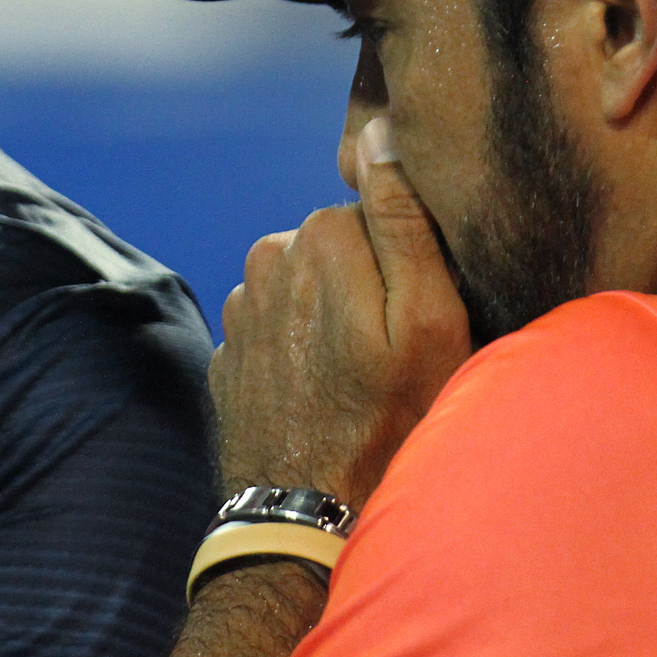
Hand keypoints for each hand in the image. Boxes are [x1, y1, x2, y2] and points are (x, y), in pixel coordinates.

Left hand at [210, 118, 471, 508]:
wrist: (311, 523)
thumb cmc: (391, 423)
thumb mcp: (428, 320)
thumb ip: (404, 219)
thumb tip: (380, 133)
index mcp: (317, 235)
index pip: (378, 212)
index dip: (409, 263)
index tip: (422, 314)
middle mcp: (265, 259)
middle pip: (339, 248)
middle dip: (368, 287)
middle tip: (396, 354)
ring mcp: (240, 311)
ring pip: (308, 290)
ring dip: (334, 321)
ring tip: (362, 382)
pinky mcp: (228, 356)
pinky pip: (280, 333)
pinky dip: (303, 354)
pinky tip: (327, 397)